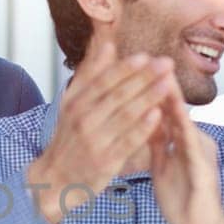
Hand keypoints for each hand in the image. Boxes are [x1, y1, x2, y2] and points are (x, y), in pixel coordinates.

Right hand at [26, 37, 174, 223]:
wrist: (55, 178)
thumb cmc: (69, 137)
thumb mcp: (72, 103)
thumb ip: (91, 74)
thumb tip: (108, 45)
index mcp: (76, 102)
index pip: (103, 80)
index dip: (125, 68)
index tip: (146, 56)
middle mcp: (84, 119)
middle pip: (117, 94)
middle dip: (144, 78)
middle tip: (166, 63)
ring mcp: (95, 140)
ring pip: (125, 115)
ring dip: (148, 98)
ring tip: (167, 84)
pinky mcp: (105, 161)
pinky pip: (128, 141)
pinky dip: (143, 128)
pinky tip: (158, 115)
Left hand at [147, 59, 223, 223]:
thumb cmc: (183, 196)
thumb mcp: (163, 163)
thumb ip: (157, 140)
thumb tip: (145, 117)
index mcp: (184, 140)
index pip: (166, 109)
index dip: (150, 88)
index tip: (135, 68)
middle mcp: (196, 141)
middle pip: (177, 110)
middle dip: (163, 85)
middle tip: (150, 60)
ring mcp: (202, 154)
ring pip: (187, 123)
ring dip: (176, 101)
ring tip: (164, 78)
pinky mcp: (205, 171)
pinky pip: (192, 148)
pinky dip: (183, 131)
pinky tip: (175, 118)